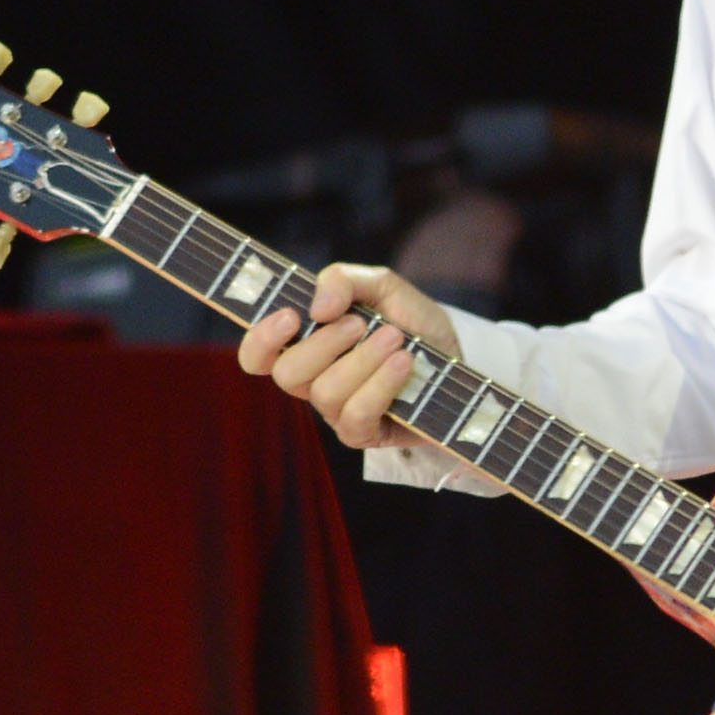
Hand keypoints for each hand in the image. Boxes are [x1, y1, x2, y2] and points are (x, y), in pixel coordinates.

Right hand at [234, 262, 459, 451]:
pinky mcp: (364, 433)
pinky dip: (381, 384)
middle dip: (324, 344)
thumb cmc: (411, 320)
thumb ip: (344, 281)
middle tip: (360, 324)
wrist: (457, 352)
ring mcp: (336, 410)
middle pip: (287, 374)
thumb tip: (317, 308)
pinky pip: (356, 416)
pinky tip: (403, 362)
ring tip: (396, 338)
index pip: (257, 355)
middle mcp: (313, 380)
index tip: (292, 317)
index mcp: (305, 343)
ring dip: (362, 360)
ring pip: (325, 393)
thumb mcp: (382, 286)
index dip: (261, 340)